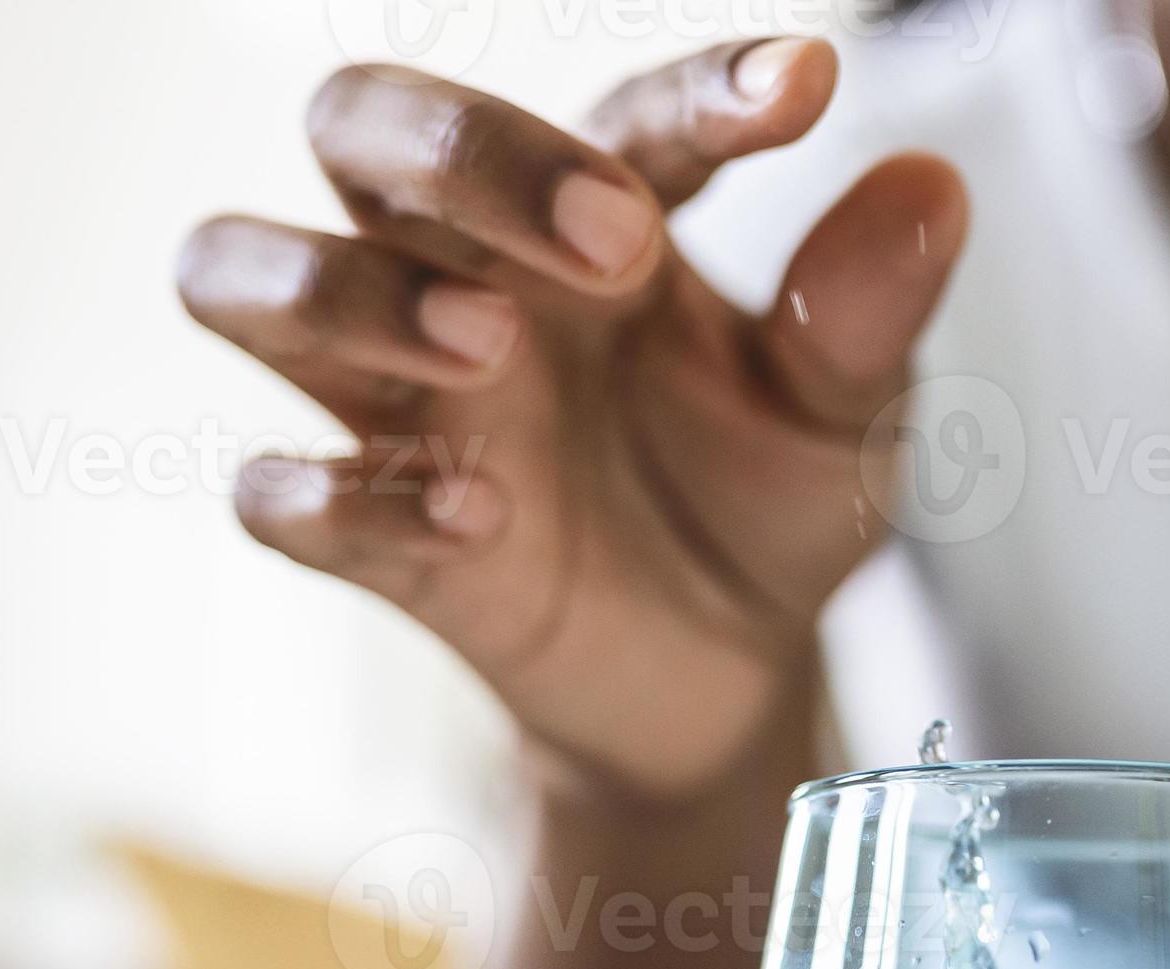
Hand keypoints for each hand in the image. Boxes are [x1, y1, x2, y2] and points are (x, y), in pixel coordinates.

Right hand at [176, 42, 966, 800]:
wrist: (726, 677)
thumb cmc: (763, 502)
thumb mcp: (842, 417)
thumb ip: (867, 312)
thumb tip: (931, 188)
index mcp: (598, 210)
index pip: (626, 111)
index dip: (707, 90)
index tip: (802, 92)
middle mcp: (469, 272)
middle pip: (359, 124)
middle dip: (462, 151)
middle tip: (613, 241)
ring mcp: (402, 400)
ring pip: (239, 271)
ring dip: (349, 293)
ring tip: (493, 349)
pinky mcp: (372, 536)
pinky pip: (279, 493)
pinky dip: (349, 499)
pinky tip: (475, 516)